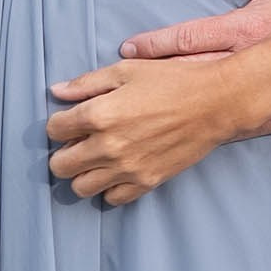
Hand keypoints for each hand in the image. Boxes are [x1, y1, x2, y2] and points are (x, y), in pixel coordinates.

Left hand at [45, 58, 247, 203]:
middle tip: (78, 142)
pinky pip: (112, 199)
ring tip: (96, 158)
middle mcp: (109, 146)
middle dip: (63, 152)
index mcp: (99, 114)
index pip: (54, 129)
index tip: (71, 119)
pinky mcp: (147, 182)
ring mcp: (128, 169)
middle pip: (60, 166)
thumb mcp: (126, 71)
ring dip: (82, 173)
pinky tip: (117, 170)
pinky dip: (109, 188)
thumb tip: (57, 91)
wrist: (216, 103)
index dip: (60, 122)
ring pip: (80, 187)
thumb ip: (87, 83)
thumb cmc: (173, 81)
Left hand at [118, 0, 270, 135]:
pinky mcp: (257, 114)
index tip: (129, 49)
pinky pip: (219, 125)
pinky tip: (168, 135)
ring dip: (165, 107)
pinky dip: (192, 130)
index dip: (155, 44)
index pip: (189, 38)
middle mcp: (242, 64)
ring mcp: (249, 93)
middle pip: (185, 74)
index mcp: (243, 30)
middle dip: (148, 79)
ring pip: (197, 104)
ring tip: (130, 113)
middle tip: (116, 85)